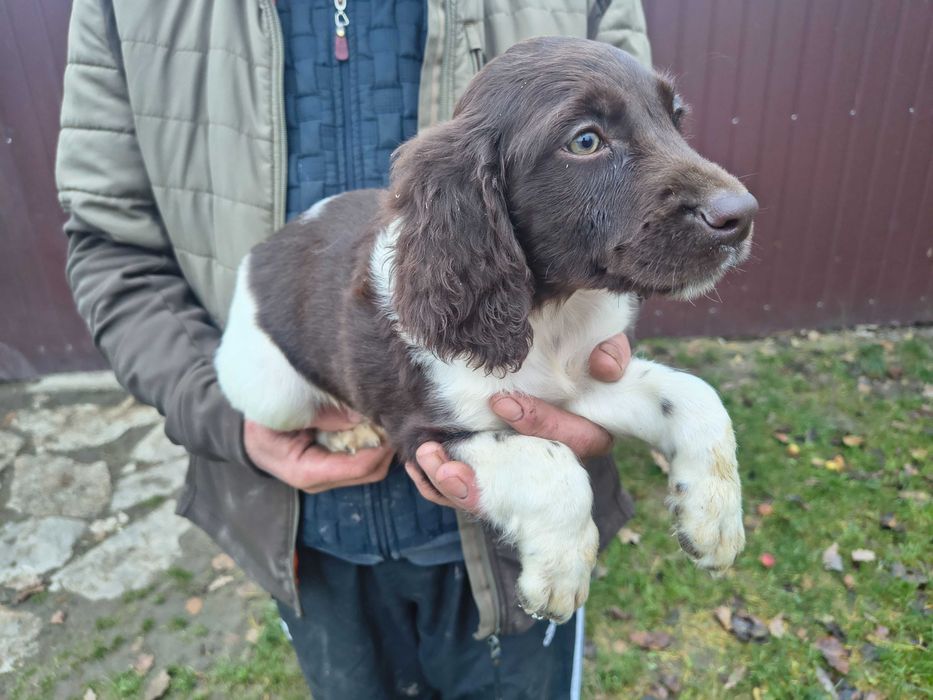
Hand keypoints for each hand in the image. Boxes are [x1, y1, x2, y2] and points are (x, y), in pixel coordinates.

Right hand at [244, 406, 393, 492]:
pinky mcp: (335, 468)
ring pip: (373, 467)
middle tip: (396, 416)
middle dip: (387, 446)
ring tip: (387, 417)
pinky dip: (374, 442)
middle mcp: (322, 481)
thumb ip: (322, 414)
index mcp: (307, 472)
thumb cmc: (262, 424)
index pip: (358, 467)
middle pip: (372, 471)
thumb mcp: (284, 414)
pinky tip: (375, 421)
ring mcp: (330, 477)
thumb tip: (360, 413)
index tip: (391, 420)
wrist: (249, 437)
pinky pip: (364, 459)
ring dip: (383, 444)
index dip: (380, 446)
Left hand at [406, 333, 630, 510]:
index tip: (501, 402)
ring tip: (425, 463)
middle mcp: (557, 464)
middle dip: (482, 480)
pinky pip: (472, 490)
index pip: (572, 439)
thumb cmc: (586, 364)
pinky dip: (443, 485)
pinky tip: (417, 467)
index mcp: (590, 434)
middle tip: (444, 461)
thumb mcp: (606, 353)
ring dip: (455, 487)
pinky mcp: (499, 475)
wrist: (565, 373)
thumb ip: (611, 355)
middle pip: (523, 483)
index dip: (539, 423)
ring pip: (492, 495)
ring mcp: (526, 474)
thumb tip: (602, 364)